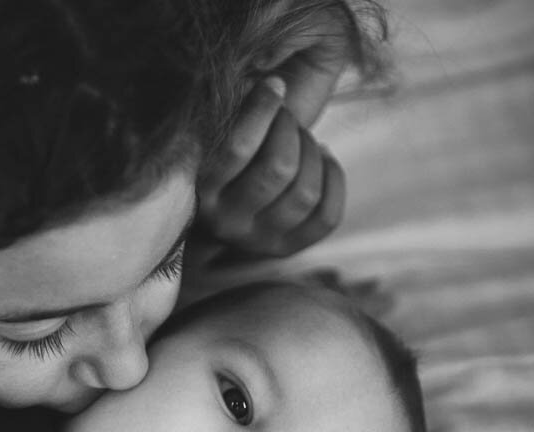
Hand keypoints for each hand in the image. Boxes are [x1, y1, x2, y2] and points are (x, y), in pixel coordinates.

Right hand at [196, 76, 345, 258]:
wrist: (216, 213)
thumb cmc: (218, 158)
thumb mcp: (211, 138)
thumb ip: (230, 113)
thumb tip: (274, 81)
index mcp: (200, 191)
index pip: (237, 148)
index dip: (264, 109)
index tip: (275, 86)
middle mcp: (226, 223)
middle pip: (279, 169)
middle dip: (292, 130)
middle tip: (287, 116)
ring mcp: (258, 240)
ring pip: (305, 192)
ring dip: (311, 152)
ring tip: (303, 137)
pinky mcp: (286, 249)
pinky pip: (327, 216)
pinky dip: (333, 178)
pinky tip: (321, 158)